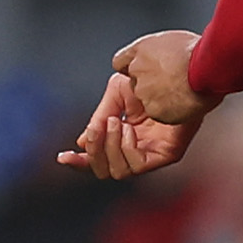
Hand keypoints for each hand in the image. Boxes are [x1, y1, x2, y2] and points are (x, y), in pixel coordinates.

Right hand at [58, 71, 195, 180]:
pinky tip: (128, 128)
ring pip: (117, 172)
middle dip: (93, 152)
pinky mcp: (166, 155)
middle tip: (95, 130)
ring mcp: (153, 154)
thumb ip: (99, 117)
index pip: (99, 158)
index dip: (79, 161)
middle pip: (104, 171)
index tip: (62, 157)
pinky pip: (136, 165)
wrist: (180, 70)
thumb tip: (82, 142)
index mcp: (124, 136)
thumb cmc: (153, 77)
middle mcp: (138, 149)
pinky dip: (125, 148)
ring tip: (116, 122)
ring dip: (109, 147)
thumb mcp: (116, 93)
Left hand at [112, 30, 210, 126]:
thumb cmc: (198, 50)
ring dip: (160, 98)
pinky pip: (160, 114)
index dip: (132, 67)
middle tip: (170, 82)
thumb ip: (158, 49)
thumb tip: (162, 54)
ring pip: (147, 100)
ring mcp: (145, 92)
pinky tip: (184, 102)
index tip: (142, 71)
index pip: (120, 62)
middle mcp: (137, 71)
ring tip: (181, 91)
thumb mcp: (172, 39)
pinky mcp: (155, 111)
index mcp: (140, 50)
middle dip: (150, 84)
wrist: (209, 67)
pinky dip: (170, 111)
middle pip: (135, 82)